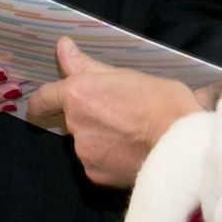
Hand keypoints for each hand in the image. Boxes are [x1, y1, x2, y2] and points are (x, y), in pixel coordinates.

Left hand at [28, 38, 210, 188]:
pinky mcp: (96, 175)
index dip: (41, 101)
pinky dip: (108, 159)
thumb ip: (87, 66)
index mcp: (78, 95)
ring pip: (86, 142)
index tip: (41, 105)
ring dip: (99, 138)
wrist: (181, 144)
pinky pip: (96, 163)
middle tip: (118, 114)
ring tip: (130, 134)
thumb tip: (62, 46)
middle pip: (72, 120)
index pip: (44, 98)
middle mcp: (75, 125)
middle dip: (88, 117)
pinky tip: (130, 152)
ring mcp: (84, 152)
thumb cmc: (161, 101)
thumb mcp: (126, 75)